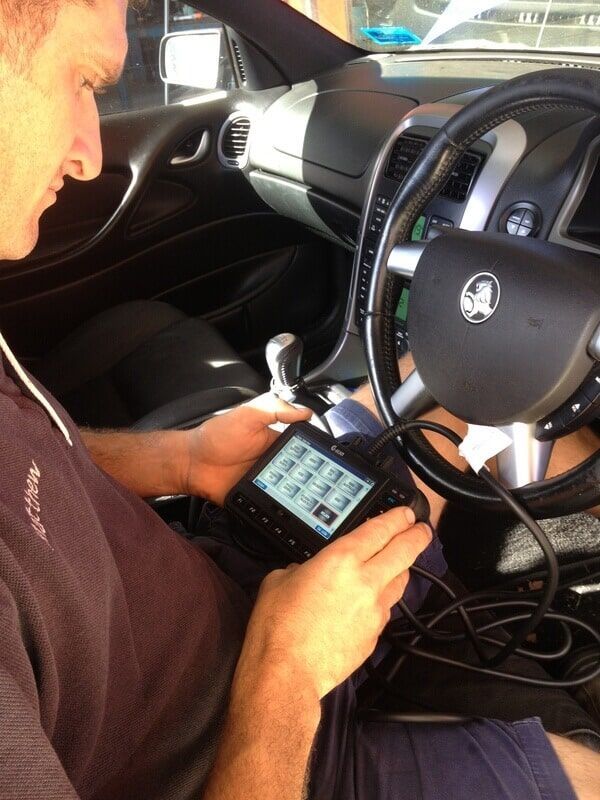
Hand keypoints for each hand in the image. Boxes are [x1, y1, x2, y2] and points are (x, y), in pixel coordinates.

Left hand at [182, 393, 311, 504]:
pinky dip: (282, 509)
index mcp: (275, 440)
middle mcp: (274, 461)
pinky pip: (274, 506)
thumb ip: (276, 409)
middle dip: (312, 479)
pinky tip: (291, 512)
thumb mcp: (248, 415)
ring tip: (311, 502)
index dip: (316, 452)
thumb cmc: (216, 436)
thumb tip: (306, 412)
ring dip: (300, 496)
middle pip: (301, 472)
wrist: (192, 463)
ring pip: (291, 491)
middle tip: (324, 486)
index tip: (330, 459)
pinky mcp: (257, 498)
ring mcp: (266, 481)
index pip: (303, 446)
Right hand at [234, 508, 431, 699]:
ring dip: (402, 568)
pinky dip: (383, 600)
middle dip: (416, 536)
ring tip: (398, 562)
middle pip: (404, 552)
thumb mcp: (279, 580)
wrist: (287, 673)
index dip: (397, 518)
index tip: (405, 513)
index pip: (380, 530)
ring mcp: (374, 610)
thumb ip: (301, 568)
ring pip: (400, 581)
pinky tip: (372, 601)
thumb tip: (306, 572)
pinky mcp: (375, 635)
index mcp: (340, 560)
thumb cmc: (277, 626)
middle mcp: (365, 581)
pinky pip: (386, 610)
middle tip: (421, 529)